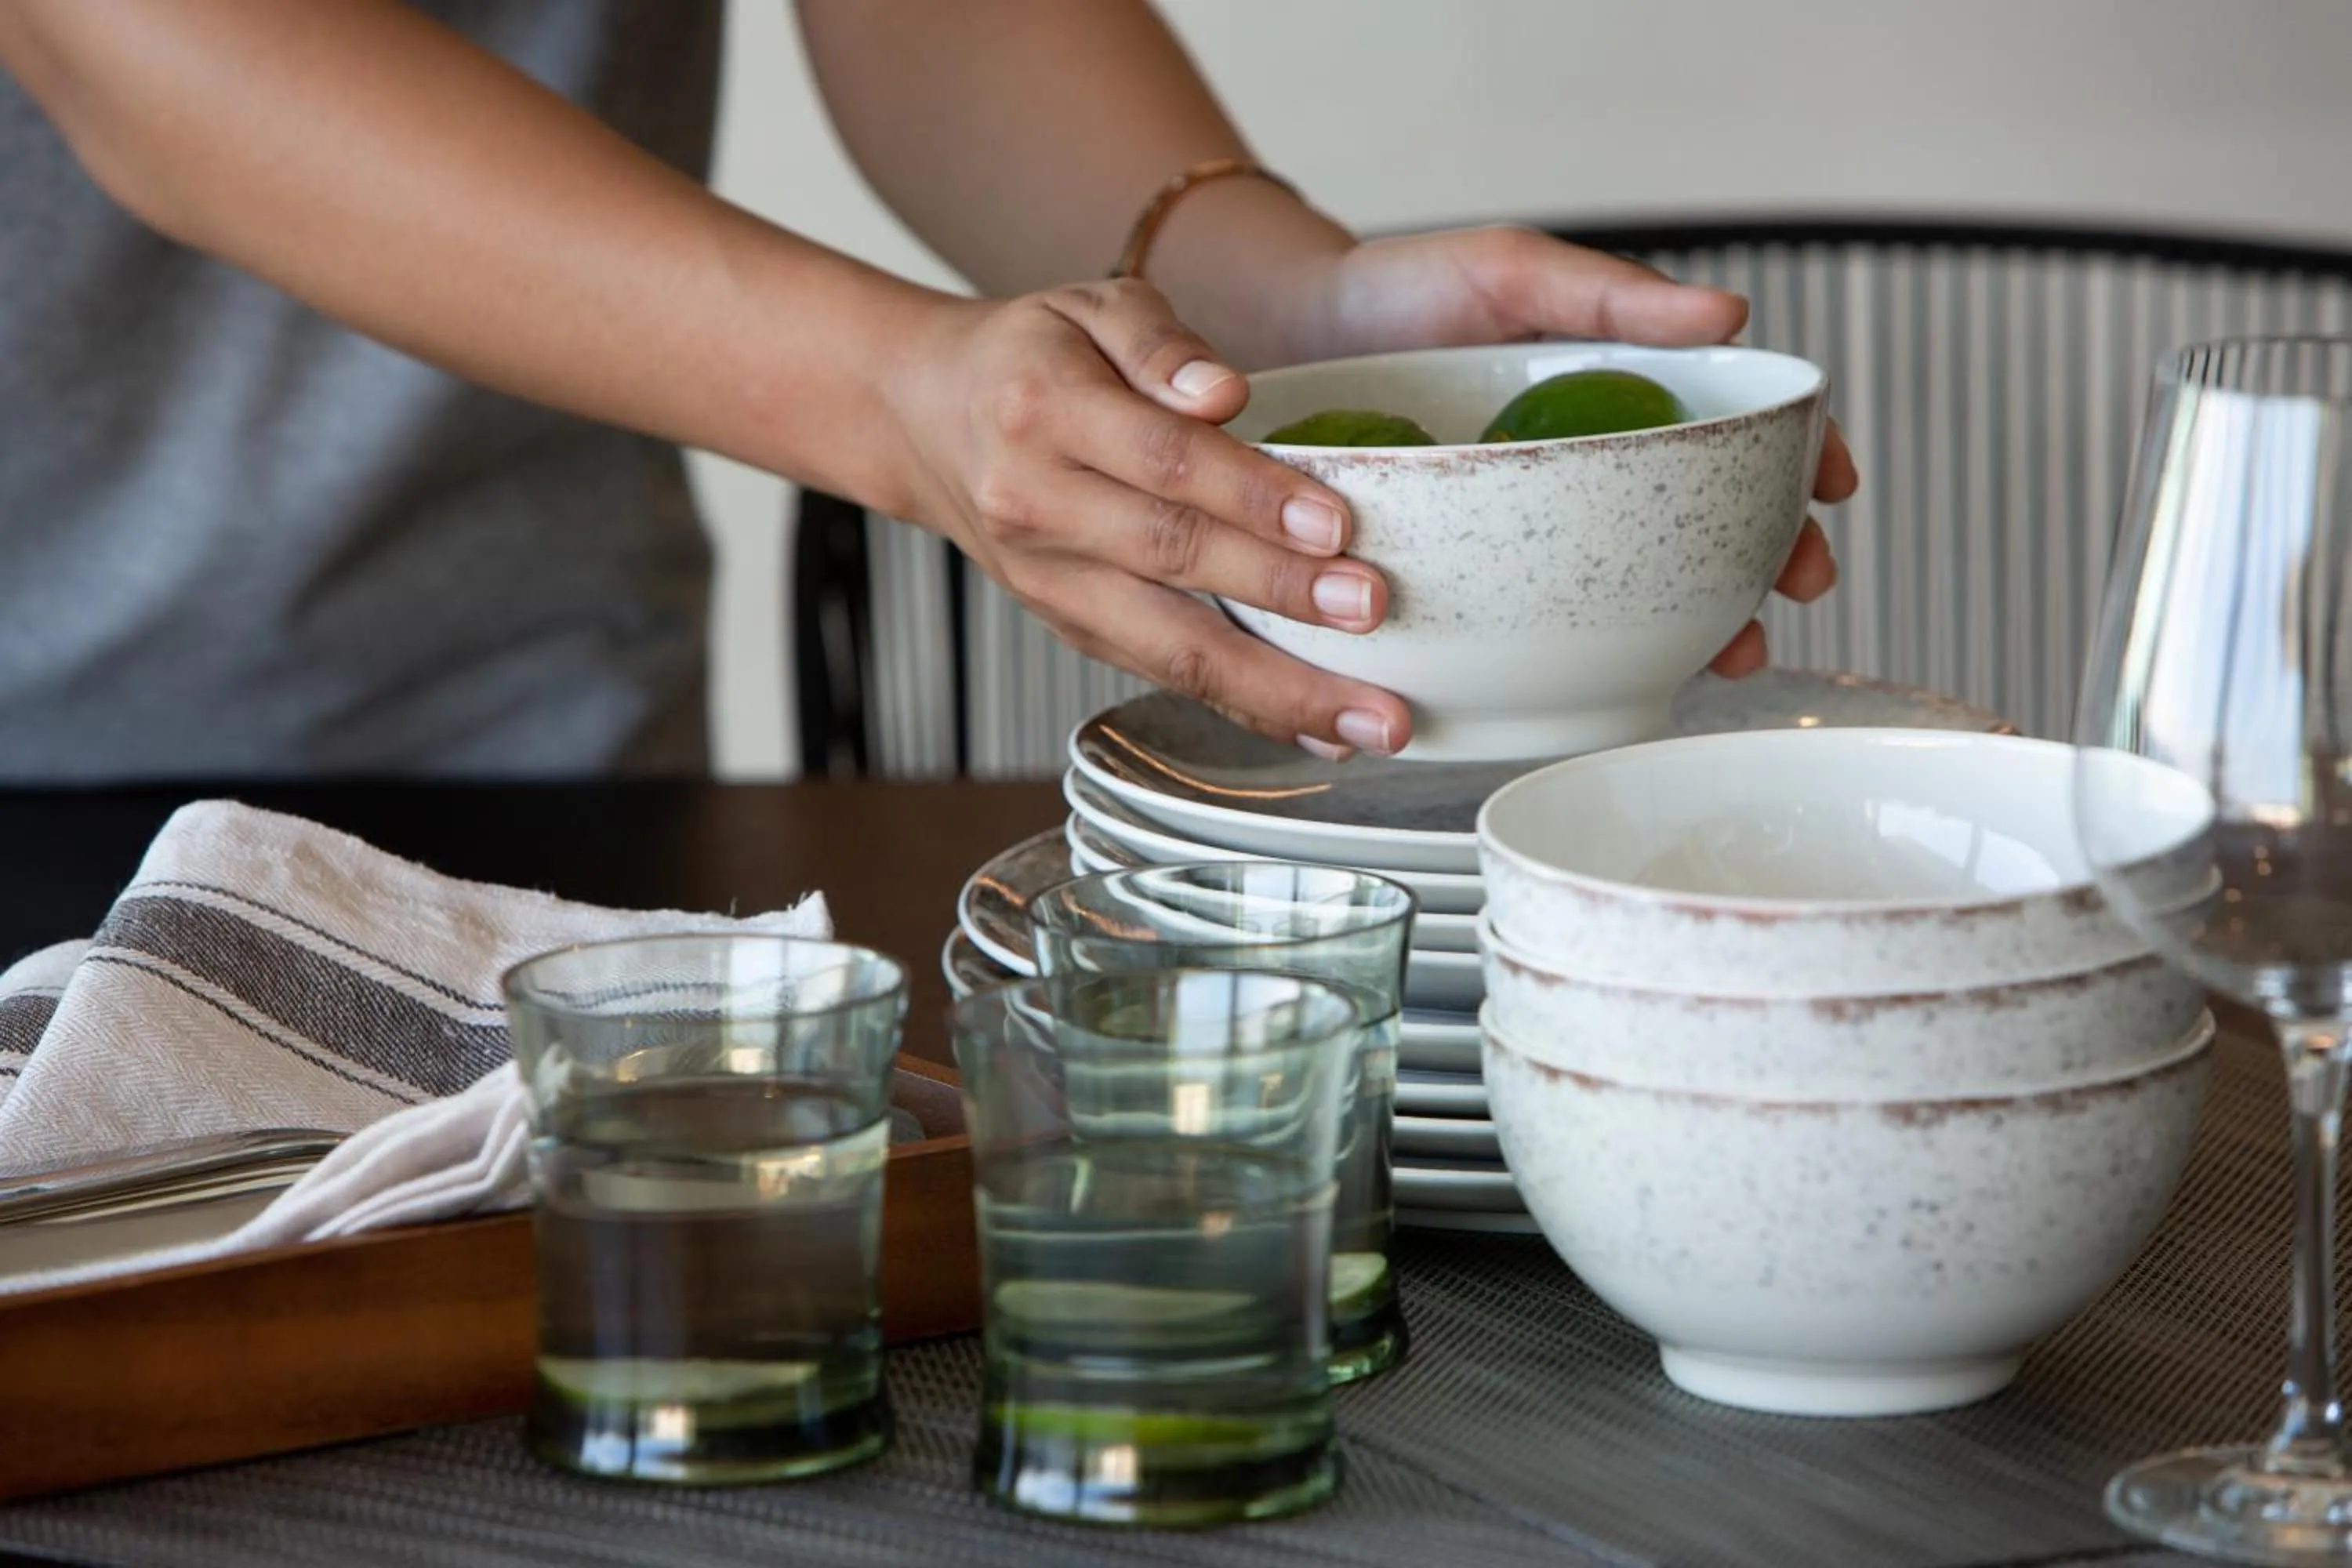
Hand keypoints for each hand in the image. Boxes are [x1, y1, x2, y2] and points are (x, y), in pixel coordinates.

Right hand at [884, 281, 1412, 755]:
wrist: (927, 421)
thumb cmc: (1031, 358)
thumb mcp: (1089, 308)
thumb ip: (1160, 345)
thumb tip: (1226, 395)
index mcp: (1044, 412)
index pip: (1164, 461)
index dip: (1252, 496)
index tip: (1336, 524)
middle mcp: (1037, 508)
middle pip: (1170, 560)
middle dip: (1278, 594)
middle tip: (1370, 611)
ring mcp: (1051, 583)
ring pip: (1167, 647)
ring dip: (1273, 690)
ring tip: (1365, 719)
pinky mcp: (1069, 629)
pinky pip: (1161, 674)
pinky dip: (1241, 708)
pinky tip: (1314, 730)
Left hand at [1299, 225, 1859, 676]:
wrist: (1278, 337)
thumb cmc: (1397, 290)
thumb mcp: (1508, 271)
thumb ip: (1609, 295)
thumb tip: (1731, 311)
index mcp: (1614, 396)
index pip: (1735, 433)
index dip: (1799, 465)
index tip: (1832, 495)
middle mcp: (1584, 472)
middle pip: (1707, 527)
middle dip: (1763, 570)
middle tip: (1782, 607)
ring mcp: (1529, 531)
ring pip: (1637, 591)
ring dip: (1696, 629)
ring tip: (1722, 658)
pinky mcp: (1467, 579)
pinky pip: (1536, 626)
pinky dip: (1583, 661)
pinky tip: (1608, 687)